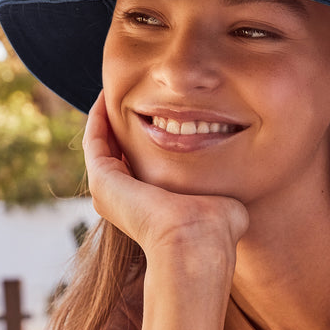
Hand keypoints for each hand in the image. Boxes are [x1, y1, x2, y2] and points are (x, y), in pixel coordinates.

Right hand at [82, 92, 249, 285]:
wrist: (197, 239)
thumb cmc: (216, 227)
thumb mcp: (221, 205)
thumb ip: (223, 198)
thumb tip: (235, 201)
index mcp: (148, 207)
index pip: (140, 167)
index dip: (143, 140)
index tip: (155, 113)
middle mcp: (122, 201)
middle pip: (117, 154)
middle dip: (123, 126)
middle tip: (130, 95)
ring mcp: (108, 191)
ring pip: (101, 145)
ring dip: (107, 117)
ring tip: (115, 90)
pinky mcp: (102, 178)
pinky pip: (95, 138)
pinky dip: (99, 116)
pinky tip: (107, 94)